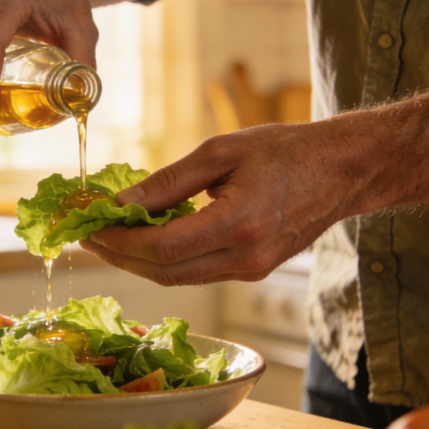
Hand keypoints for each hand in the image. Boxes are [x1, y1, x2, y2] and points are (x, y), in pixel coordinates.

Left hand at [79, 124, 353, 284]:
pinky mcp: (252, 270)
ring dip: (137, 262)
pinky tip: (145, 239)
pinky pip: (196, 273)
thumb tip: (120, 204)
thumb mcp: (220, 151)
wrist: (342, 170)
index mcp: (239, 223)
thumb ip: (167, 183)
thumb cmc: (285, 150)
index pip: (161, 248)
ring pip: (178, 278)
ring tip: (108, 237)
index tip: (89, 224)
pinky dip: (165, 260)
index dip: (118, 241)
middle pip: (164, 272)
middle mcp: (246, 257)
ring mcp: (251, 270)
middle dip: (119, 256)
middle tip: (86, 235)